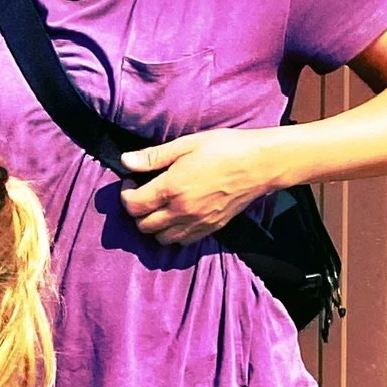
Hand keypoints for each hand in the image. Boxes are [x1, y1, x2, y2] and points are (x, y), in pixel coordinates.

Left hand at [119, 127, 281, 242]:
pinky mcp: (211, 228)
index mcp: (171, 188)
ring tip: (159, 207)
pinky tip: (177, 217)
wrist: (261, 163)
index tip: (131, 182)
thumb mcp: (186, 144)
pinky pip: (182, 242)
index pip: (133, 205)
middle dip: (137, 211)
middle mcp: (181, 211)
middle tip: (143, 194)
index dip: (126, 195)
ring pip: (160, 238)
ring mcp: (196, 222)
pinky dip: (173, 234)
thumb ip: (153, 157)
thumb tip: (125, 161)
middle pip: (143, 225)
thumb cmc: (225, 148)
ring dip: (153, 225)